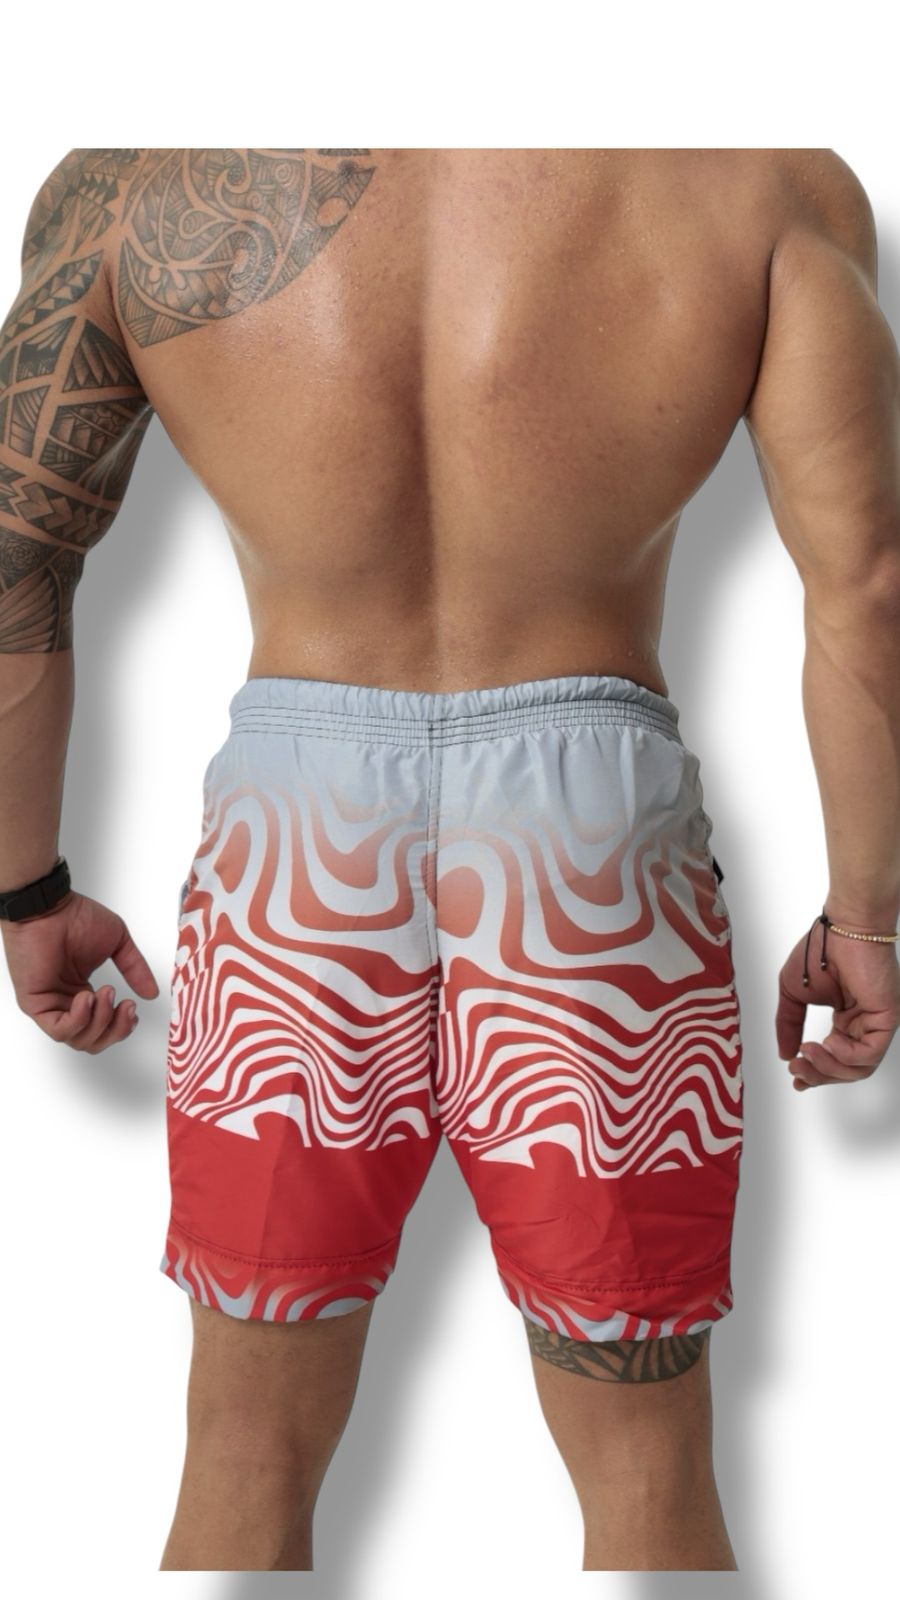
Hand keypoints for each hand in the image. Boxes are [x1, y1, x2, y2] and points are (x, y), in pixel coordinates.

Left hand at [1, 889, 159, 1052]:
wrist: (50, 906)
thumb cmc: (76, 917)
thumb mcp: (117, 943)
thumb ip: (134, 969)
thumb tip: (151, 993)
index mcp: (82, 993)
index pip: (103, 1028)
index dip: (121, 1026)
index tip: (132, 1008)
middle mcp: (66, 1003)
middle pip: (93, 1042)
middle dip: (116, 1030)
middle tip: (126, 1006)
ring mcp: (50, 1006)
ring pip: (78, 1039)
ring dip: (100, 1021)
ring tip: (105, 993)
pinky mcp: (36, 1005)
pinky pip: (60, 1030)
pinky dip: (79, 1019)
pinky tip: (87, 997)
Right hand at [776, 918, 899, 1089]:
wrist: (841, 929)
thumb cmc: (820, 951)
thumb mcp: (793, 993)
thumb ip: (788, 1024)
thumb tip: (785, 1052)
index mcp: (846, 1020)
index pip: (835, 1059)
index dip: (815, 1074)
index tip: (795, 1078)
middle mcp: (863, 1025)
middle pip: (846, 1070)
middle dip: (818, 1075)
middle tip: (797, 1068)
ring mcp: (877, 1024)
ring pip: (859, 1068)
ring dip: (829, 1068)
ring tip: (808, 1053)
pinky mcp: (887, 1019)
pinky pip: (870, 1054)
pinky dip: (846, 1056)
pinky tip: (828, 1044)